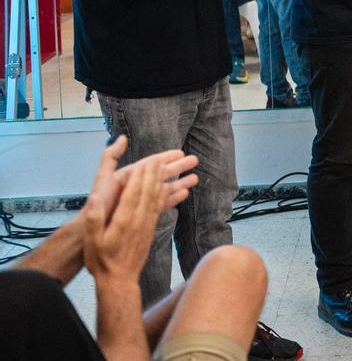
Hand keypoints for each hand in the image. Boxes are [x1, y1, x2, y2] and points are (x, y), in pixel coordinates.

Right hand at [83, 156, 164, 284]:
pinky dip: (164, 196)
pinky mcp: (149, 230)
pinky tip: (169, 190)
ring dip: (163, 182)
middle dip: (156, 174)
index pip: (134, 193)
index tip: (148, 161)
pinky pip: (158, 208)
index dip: (141, 176)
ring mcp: (146, 225)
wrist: (119, 281)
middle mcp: (138, 220)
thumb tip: (94, 197)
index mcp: (123, 220)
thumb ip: (94, 219)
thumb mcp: (92, 242)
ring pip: (157, 199)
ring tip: (171, 169)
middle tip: (162, 159)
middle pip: (149, 192)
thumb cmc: (101, 262)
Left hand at [87, 136, 199, 226]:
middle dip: (178, 167)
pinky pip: (161, 203)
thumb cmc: (95, 206)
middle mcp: (135, 187)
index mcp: (128, 177)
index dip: (167, 158)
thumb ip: (110, 157)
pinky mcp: (142, 213)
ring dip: (179, 182)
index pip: (151, 164)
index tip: (181, 152)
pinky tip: (184, 194)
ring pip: (164, 188)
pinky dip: (173, 198)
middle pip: (161, 174)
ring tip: (195, 178)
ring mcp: (139, 200)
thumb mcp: (103, 178)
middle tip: (195, 160)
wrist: (91, 233)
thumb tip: (122, 138)